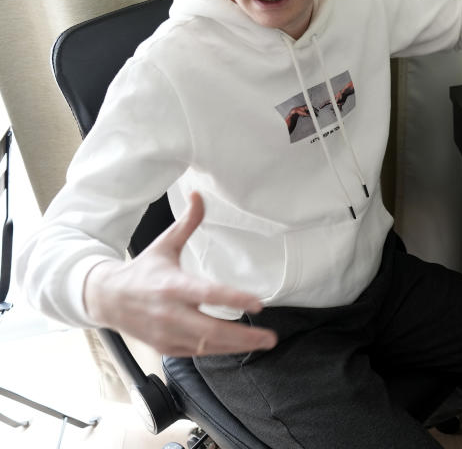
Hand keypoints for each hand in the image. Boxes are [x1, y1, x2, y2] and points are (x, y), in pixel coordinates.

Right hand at [83, 192, 277, 356]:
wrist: (105, 299)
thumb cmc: (142, 270)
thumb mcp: (164, 244)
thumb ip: (187, 223)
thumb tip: (198, 194)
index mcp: (172, 285)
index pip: (208, 294)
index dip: (234, 299)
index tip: (258, 303)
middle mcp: (170, 313)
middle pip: (211, 330)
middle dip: (243, 336)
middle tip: (270, 337)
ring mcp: (167, 334)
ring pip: (207, 346)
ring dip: (237, 346)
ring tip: (264, 342)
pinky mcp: (166, 347)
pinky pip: (198, 352)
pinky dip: (220, 350)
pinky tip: (240, 345)